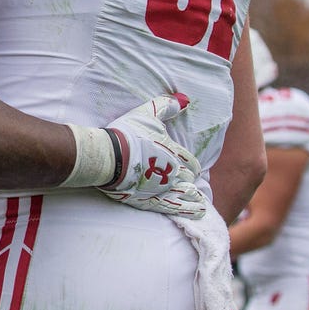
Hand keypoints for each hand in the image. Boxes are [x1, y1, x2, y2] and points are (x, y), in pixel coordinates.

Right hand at [95, 93, 206, 218]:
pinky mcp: (152, 200)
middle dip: (188, 179)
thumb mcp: (146, 114)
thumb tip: (184, 99)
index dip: (190, 165)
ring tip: (197, 199)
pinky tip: (198, 211)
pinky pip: (176, 208)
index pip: (189, 161)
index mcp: (173, 152)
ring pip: (186, 194)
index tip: (189, 168)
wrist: (109, 155)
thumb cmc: (127, 133)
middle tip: (188, 182)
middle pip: (187, 177)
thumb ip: (165, 106)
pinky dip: (189, 209)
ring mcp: (164, 187)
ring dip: (193, 196)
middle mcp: (173, 171)